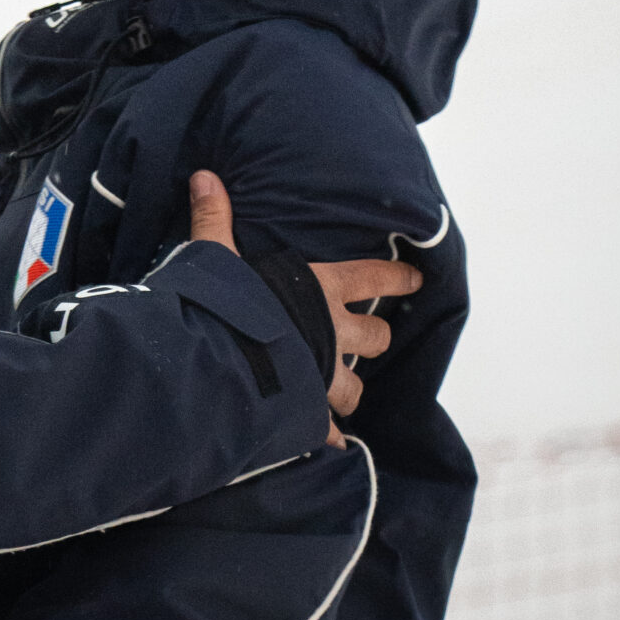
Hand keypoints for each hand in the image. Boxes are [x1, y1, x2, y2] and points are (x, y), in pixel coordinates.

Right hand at [187, 171, 422, 441]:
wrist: (220, 361)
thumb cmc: (224, 302)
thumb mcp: (215, 254)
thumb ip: (213, 218)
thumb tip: (203, 176)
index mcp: (321, 289)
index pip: (374, 276)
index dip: (397, 276)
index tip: (416, 278)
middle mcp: (333, 331)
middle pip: (375, 336)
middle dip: (374, 336)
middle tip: (367, 337)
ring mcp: (323, 374)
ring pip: (356, 386)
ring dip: (350, 387)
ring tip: (341, 391)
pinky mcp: (307, 410)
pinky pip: (327, 428)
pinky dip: (330, 436)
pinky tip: (331, 443)